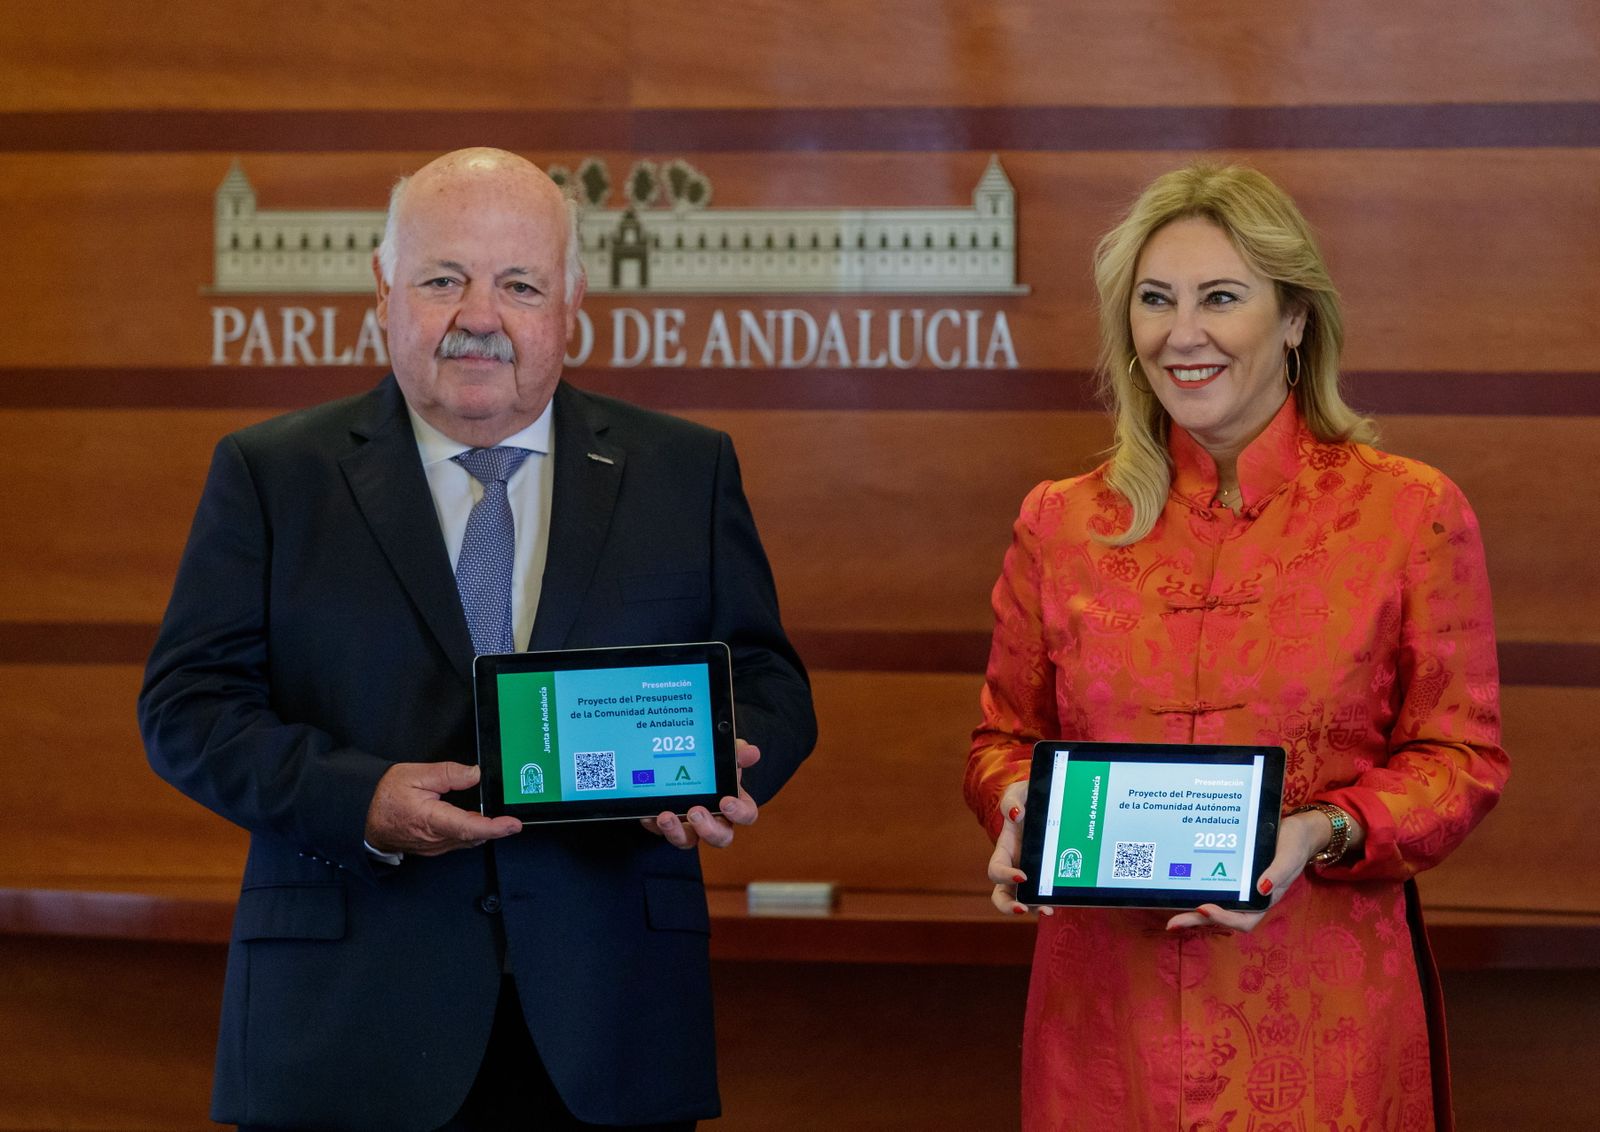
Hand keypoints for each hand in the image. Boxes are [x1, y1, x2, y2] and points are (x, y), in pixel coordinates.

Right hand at [364, 762, 521, 856]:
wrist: (360, 816)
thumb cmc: (383, 796)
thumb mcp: (415, 774)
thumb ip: (448, 774)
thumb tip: (474, 774)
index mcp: (431, 820)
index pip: (470, 827)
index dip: (495, 827)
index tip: (513, 824)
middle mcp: (434, 839)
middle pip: (473, 836)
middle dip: (495, 828)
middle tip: (511, 817)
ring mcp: (433, 847)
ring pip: (467, 841)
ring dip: (483, 831)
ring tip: (498, 818)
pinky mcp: (431, 849)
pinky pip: (457, 842)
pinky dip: (470, 833)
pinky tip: (475, 821)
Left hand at [643, 738, 760, 849]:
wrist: (685, 765)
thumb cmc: (712, 767)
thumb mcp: (724, 755)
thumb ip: (738, 752)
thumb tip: (751, 751)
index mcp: (733, 804)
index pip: (746, 815)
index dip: (739, 813)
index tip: (726, 802)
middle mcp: (714, 820)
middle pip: (720, 837)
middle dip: (708, 829)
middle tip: (695, 812)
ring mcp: (690, 826)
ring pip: (688, 841)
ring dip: (677, 832)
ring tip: (665, 817)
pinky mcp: (669, 826)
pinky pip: (660, 832)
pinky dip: (654, 824)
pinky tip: (648, 813)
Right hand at [987, 781, 1051, 916]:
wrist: (1047, 801)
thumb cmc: (1028, 799)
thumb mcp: (1019, 793)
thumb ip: (1012, 800)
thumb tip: (1016, 814)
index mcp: (1005, 850)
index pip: (995, 870)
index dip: (1004, 875)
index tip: (1022, 876)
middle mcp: (1014, 866)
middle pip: (1002, 895)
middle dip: (1009, 906)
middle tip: (1023, 909)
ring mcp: (1032, 874)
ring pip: (1025, 901)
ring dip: (1034, 908)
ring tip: (1048, 909)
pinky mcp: (1048, 877)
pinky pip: (1046, 894)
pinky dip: (1051, 900)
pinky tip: (1063, 900)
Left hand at [1164, 809, 1333, 932]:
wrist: (1295, 830)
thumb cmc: (1294, 845)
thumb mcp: (1289, 857)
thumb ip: (1278, 873)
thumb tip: (1261, 887)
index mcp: (1264, 899)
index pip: (1244, 920)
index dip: (1224, 918)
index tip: (1205, 909)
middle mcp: (1249, 897)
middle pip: (1222, 915)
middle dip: (1197, 920)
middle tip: (1172, 923)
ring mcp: (1239, 887)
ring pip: (1215, 903)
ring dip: (1193, 909)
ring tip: (1171, 914)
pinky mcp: (1231, 873)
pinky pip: (1214, 885)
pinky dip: (1199, 889)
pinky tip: (1182, 885)